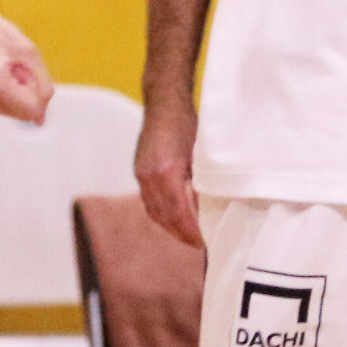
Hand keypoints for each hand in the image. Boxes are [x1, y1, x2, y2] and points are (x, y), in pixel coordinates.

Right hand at [0, 0, 53, 122]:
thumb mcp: (28, 51)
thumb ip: (41, 84)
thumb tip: (41, 118)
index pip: (32, 110)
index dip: (39, 93)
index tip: (28, 72)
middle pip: (22, 113)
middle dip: (26, 92)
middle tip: (11, 67)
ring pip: (11, 112)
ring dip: (14, 93)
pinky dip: (1, 94)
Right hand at [135, 100, 203, 247]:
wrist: (164, 102)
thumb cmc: (187, 122)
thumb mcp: (200, 152)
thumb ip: (200, 179)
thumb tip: (207, 206)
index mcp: (168, 171)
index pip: (179, 212)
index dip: (191, 230)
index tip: (203, 242)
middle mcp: (150, 176)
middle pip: (164, 216)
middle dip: (180, 233)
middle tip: (197, 244)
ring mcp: (142, 174)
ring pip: (154, 210)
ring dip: (169, 226)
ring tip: (186, 235)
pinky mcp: (139, 171)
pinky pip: (148, 200)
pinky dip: (160, 213)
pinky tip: (172, 217)